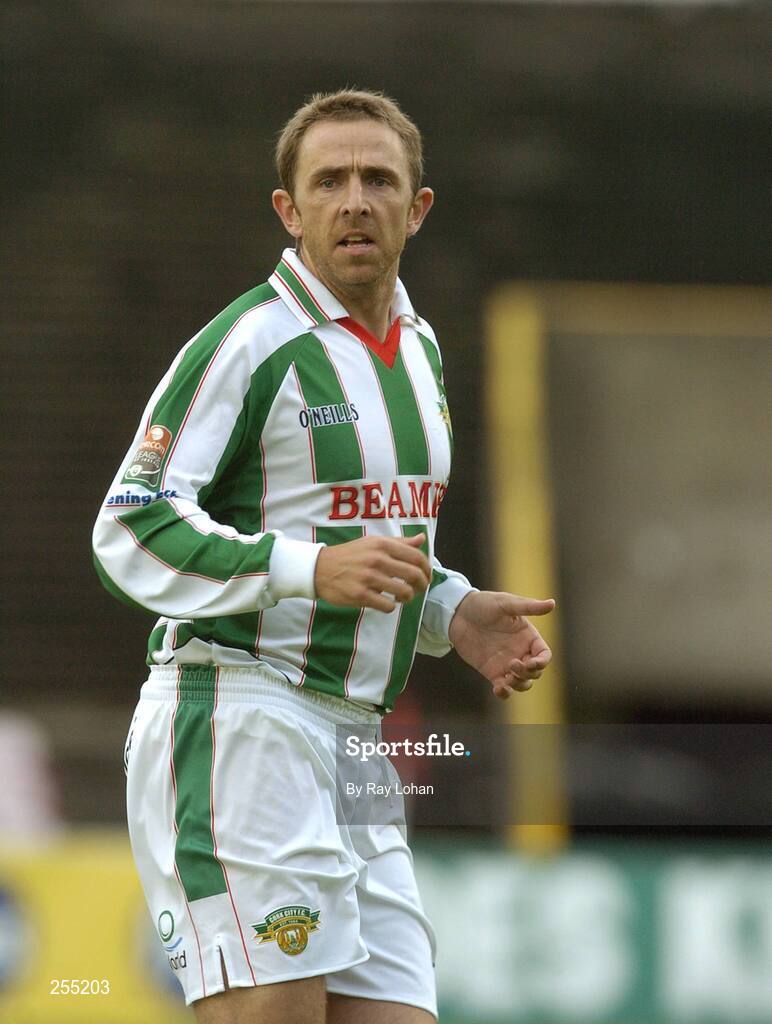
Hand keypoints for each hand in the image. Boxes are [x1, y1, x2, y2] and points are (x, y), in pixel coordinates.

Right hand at [314, 534, 430, 612]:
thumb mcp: (373, 542)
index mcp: (383, 544)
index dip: (427, 569)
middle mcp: (377, 559)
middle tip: (418, 590)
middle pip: (414, 575)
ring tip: (401, 597)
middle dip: (421, 586)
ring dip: (407, 598)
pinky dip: (391, 606)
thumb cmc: (350, 555)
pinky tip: (385, 602)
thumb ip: (399, 542)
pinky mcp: (360, 595)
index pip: (417, 557)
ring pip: (404, 592)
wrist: (319, 568)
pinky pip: (387, 606)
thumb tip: (421, 539)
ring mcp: (368, 578)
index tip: (426, 577)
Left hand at [448, 590, 554, 698]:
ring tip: (506, 679)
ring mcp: (506, 663)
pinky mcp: (492, 672)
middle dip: (528, 673)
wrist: (458, 613)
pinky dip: (504, 693)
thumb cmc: (484, 603)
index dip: (542, 662)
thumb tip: (552, 603)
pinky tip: (498, 688)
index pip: (544, 655)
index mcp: (528, 636)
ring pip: (523, 683)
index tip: (531, 663)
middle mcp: (520, 651)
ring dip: (519, 685)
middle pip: (535, 672)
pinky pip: (504, 688)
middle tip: (511, 664)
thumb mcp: (506, 603)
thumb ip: (528, 607)